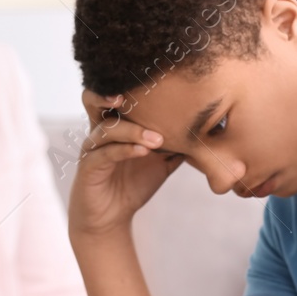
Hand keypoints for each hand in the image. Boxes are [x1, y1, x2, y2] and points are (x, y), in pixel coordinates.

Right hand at [67, 90, 183, 240]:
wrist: (111, 219)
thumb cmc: (133, 185)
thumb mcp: (161, 162)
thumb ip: (177, 144)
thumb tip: (208, 130)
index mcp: (114, 125)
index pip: (114, 95)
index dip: (127, 84)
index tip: (152, 76)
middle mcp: (99, 132)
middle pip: (93, 100)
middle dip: (110, 93)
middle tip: (133, 94)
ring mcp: (92, 149)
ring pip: (106, 129)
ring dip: (133, 130)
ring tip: (157, 139)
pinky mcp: (88, 168)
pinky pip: (104, 154)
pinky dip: (125, 150)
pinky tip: (143, 151)